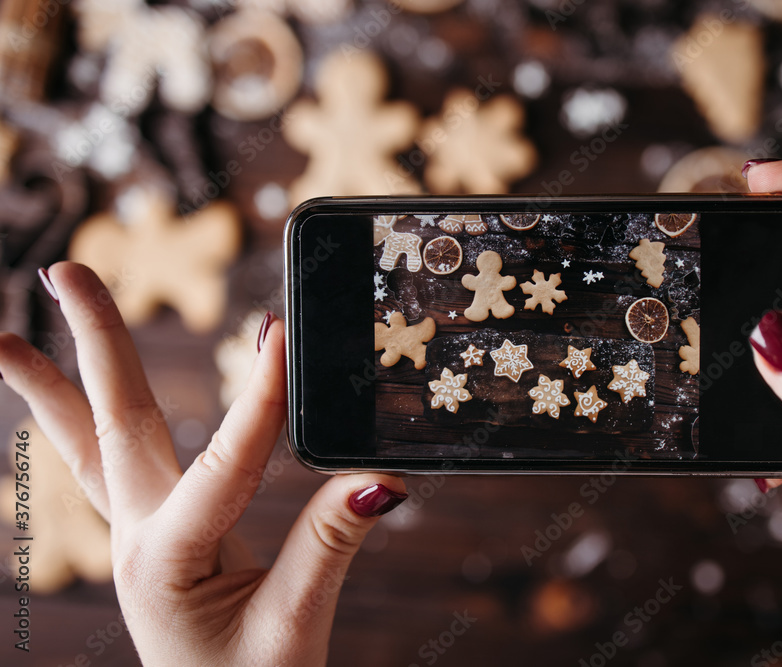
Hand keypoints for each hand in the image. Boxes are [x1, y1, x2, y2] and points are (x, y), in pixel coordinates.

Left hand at [0, 262, 407, 665]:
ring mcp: (138, 538)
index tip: (281, 333)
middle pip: (111, 426)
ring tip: (3, 336)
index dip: (261, 398)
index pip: (225, 463)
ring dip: (52, 386)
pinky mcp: (155, 540)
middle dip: (88, 345)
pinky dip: (86, 426)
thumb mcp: (293, 628)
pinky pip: (109, 469)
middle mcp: (140, 539)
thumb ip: (330, 548)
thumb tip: (378, 480)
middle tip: (62, 270)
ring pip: (90, 447)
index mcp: (171, 560)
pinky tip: (76, 403)